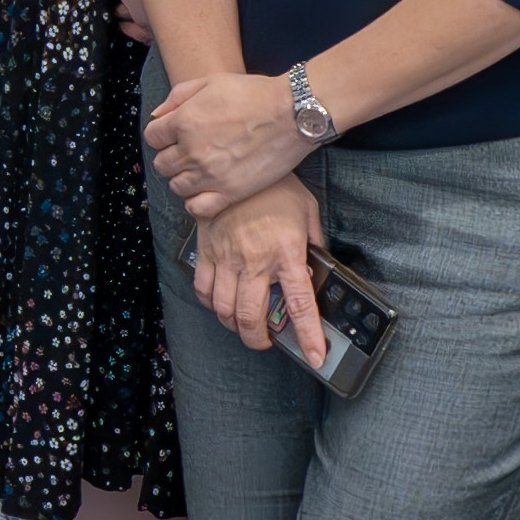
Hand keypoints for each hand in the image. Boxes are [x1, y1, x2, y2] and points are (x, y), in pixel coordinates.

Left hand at [149, 71, 314, 220]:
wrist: (293, 114)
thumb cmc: (254, 94)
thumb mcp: (210, 81)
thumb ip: (178, 96)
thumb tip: (158, 115)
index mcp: (184, 122)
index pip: (152, 137)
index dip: (162, 134)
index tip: (174, 134)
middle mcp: (192, 151)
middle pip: (161, 164)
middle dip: (171, 156)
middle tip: (189, 150)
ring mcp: (211, 175)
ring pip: (176, 186)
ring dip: (183, 177)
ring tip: (200, 169)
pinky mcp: (231, 192)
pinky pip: (197, 208)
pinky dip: (196, 201)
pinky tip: (206, 190)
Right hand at [192, 175, 328, 365]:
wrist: (238, 162)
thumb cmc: (278, 187)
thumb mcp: (308, 213)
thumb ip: (314, 245)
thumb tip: (316, 270)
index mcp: (287, 254)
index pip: (300, 306)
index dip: (309, 337)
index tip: (315, 356)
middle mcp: (255, 262)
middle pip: (252, 318)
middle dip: (260, 340)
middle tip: (267, 341)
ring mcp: (227, 258)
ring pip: (224, 310)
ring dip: (235, 325)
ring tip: (244, 325)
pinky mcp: (207, 250)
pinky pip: (203, 289)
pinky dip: (211, 304)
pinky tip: (220, 303)